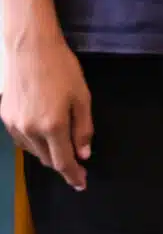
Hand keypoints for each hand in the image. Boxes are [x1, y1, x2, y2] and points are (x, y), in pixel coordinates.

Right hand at [3, 32, 92, 189]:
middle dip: (62, 163)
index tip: (81, 184)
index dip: (73, 175)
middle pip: (47, 159)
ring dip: (48, 152)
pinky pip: (22, 139)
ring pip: (33, 151)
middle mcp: (29, 131)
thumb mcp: (82, 97)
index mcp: (52, 126)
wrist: (30, 49)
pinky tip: (43, 132)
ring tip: (61, 145)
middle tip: (77, 162)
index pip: (63, 161)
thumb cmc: (62, 69)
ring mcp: (13, 125)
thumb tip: (84, 154)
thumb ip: (83, 128)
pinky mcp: (4, 118)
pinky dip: (35, 142)